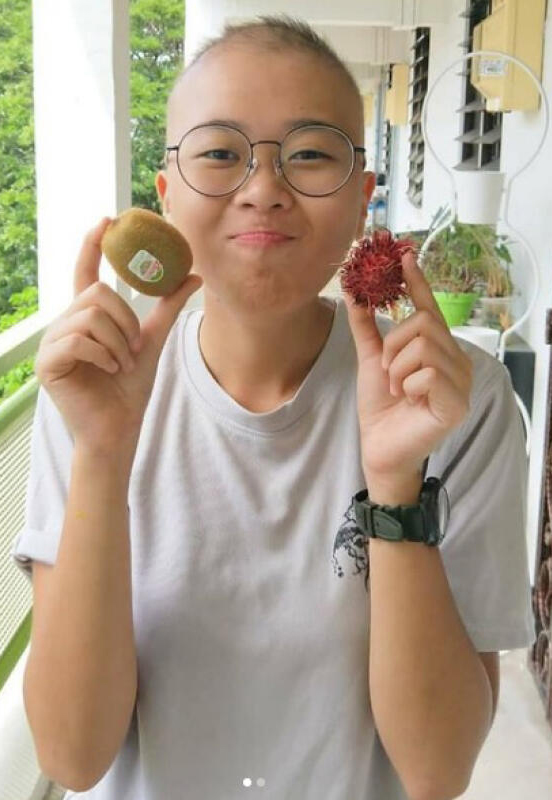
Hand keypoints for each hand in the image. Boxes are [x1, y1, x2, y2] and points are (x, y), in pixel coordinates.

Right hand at [35, 217, 202, 457]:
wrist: (120, 426)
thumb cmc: (130, 387)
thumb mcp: (153, 340)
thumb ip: (167, 307)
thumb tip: (194, 274)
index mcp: (87, 316)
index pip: (86, 273)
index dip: (93, 245)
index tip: (107, 220)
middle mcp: (66, 323)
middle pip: (97, 294)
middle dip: (124, 321)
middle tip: (131, 349)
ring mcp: (53, 342)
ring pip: (91, 316)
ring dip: (117, 343)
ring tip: (120, 364)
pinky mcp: (47, 362)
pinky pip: (78, 339)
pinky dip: (103, 355)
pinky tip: (108, 371)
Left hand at [344, 251, 472, 481]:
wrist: (379, 449)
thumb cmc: (381, 407)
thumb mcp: (370, 359)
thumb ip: (365, 326)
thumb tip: (352, 290)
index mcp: (439, 349)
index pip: (429, 308)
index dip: (417, 282)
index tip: (404, 255)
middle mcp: (457, 361)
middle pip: (422, 323)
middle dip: (393, 346)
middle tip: (388, 372)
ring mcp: (462, 382)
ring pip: (423, 346)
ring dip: (397, 368)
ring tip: (398, 389)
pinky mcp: (458, 403)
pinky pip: (427, 373)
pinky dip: (407, 385)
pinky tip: (409, 401)